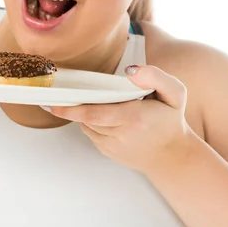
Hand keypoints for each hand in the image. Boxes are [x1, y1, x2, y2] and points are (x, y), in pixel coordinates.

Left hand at [49, 65, 193, 174]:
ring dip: (84, 113)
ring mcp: (112, 147)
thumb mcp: (175, 94)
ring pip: (87, 125)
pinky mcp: (107, 152)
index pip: (95, 113)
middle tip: (55, 97)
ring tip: (90, 100)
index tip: (53, 103)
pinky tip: (102, 114)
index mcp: (134, 118)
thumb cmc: (171, 120)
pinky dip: (91, 122)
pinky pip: (91, 133)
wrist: (172, 156)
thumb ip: (155, 77)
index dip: (71, 109)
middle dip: (71, 107)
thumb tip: (130, 70)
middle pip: (87, 118)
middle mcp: (120, 135)